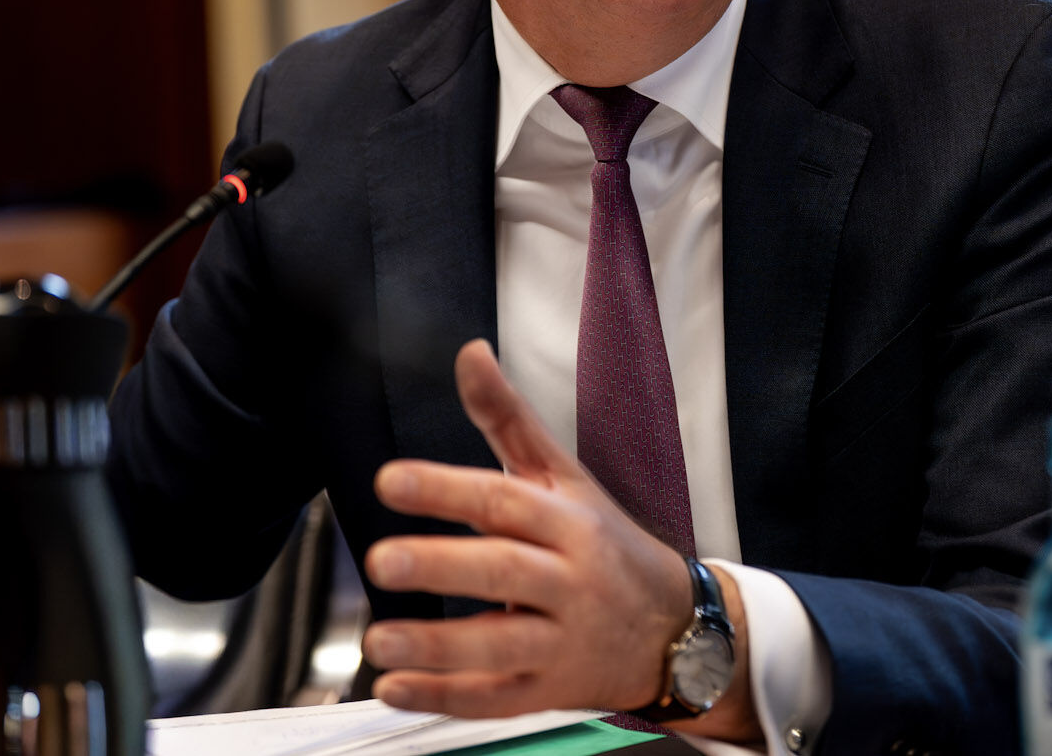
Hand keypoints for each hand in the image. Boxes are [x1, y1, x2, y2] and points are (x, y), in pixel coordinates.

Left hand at [362, 340, 754, 735]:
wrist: (674, 628)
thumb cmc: (605, 543)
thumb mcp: (563, 476)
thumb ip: (508, 418)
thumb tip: (469, 354)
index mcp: (568, 521)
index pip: (504, 500)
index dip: (447, 489)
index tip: (391, 480)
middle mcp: (569, 579)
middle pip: (504, 570)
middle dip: (441, 566)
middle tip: (383, 561)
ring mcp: (562, 640)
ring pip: (501, 644)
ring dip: (436, 646)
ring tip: (377, 639)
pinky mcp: (551, 689)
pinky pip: (496, 697)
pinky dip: (444, 697)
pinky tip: (396, 689)